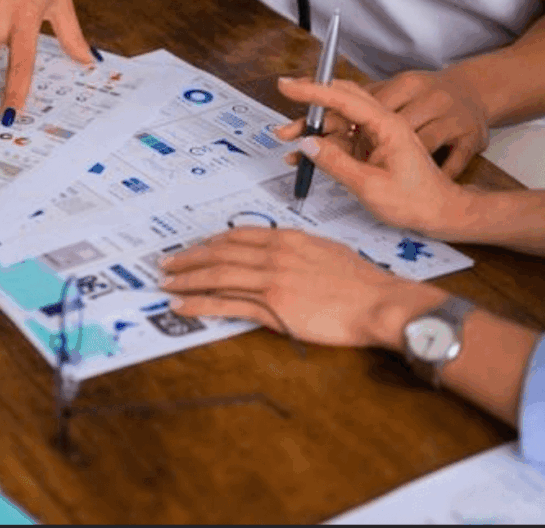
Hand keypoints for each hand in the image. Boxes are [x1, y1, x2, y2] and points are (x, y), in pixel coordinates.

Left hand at [158, 226, 435, 348]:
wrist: (379, 302)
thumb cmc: (362, 282)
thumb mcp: (326, 251)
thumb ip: (298, 250)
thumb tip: (281, 254)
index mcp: (287, 239)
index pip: (238, 236)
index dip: (211, 243)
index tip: (196, 247)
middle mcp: (273, 254)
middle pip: (219, 254)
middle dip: (188, 258)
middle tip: (167, 262)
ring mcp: (270, 280)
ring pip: (216, 276)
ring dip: (186, 278)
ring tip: (166, 282)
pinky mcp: (272, 307)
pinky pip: (226, 304)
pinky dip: (199, 303)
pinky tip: (182, 305)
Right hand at [274, 78, 472, 238]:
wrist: (441, 213)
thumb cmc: (416, 201)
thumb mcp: (369, 185)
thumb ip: (335, 163)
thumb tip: (308, 144)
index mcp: (387, 125)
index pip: (344, 98)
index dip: (312, 90)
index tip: (288, 87)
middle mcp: (382, 124)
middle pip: (340, 101)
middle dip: (308, 103)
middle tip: (284, 99)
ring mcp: (376, 135)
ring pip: (337, 121)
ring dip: (311, 129)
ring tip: (286, 140)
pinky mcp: (371, 147)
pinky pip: (341, 140)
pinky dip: (321, 145)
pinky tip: (303, 154)